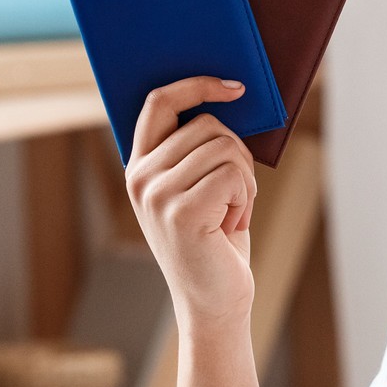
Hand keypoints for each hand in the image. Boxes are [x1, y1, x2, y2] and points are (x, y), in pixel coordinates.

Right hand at [124, 76, 257, 330]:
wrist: (213, 302)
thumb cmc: (214, 243)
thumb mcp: (200, 189)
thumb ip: (199, 150)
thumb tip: (231, 97)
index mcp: (140, 166)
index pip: (160, 102)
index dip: (197, 84)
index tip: (235, 87)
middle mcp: (141, 177)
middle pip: (208, 125)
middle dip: (238, 156)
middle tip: (235, 196)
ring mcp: (157, 194)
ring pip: (225, 147)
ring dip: (244, 180)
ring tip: (232, 213)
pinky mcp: (181, 212)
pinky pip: (233, 174)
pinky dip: (246, 198)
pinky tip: (232, 225)